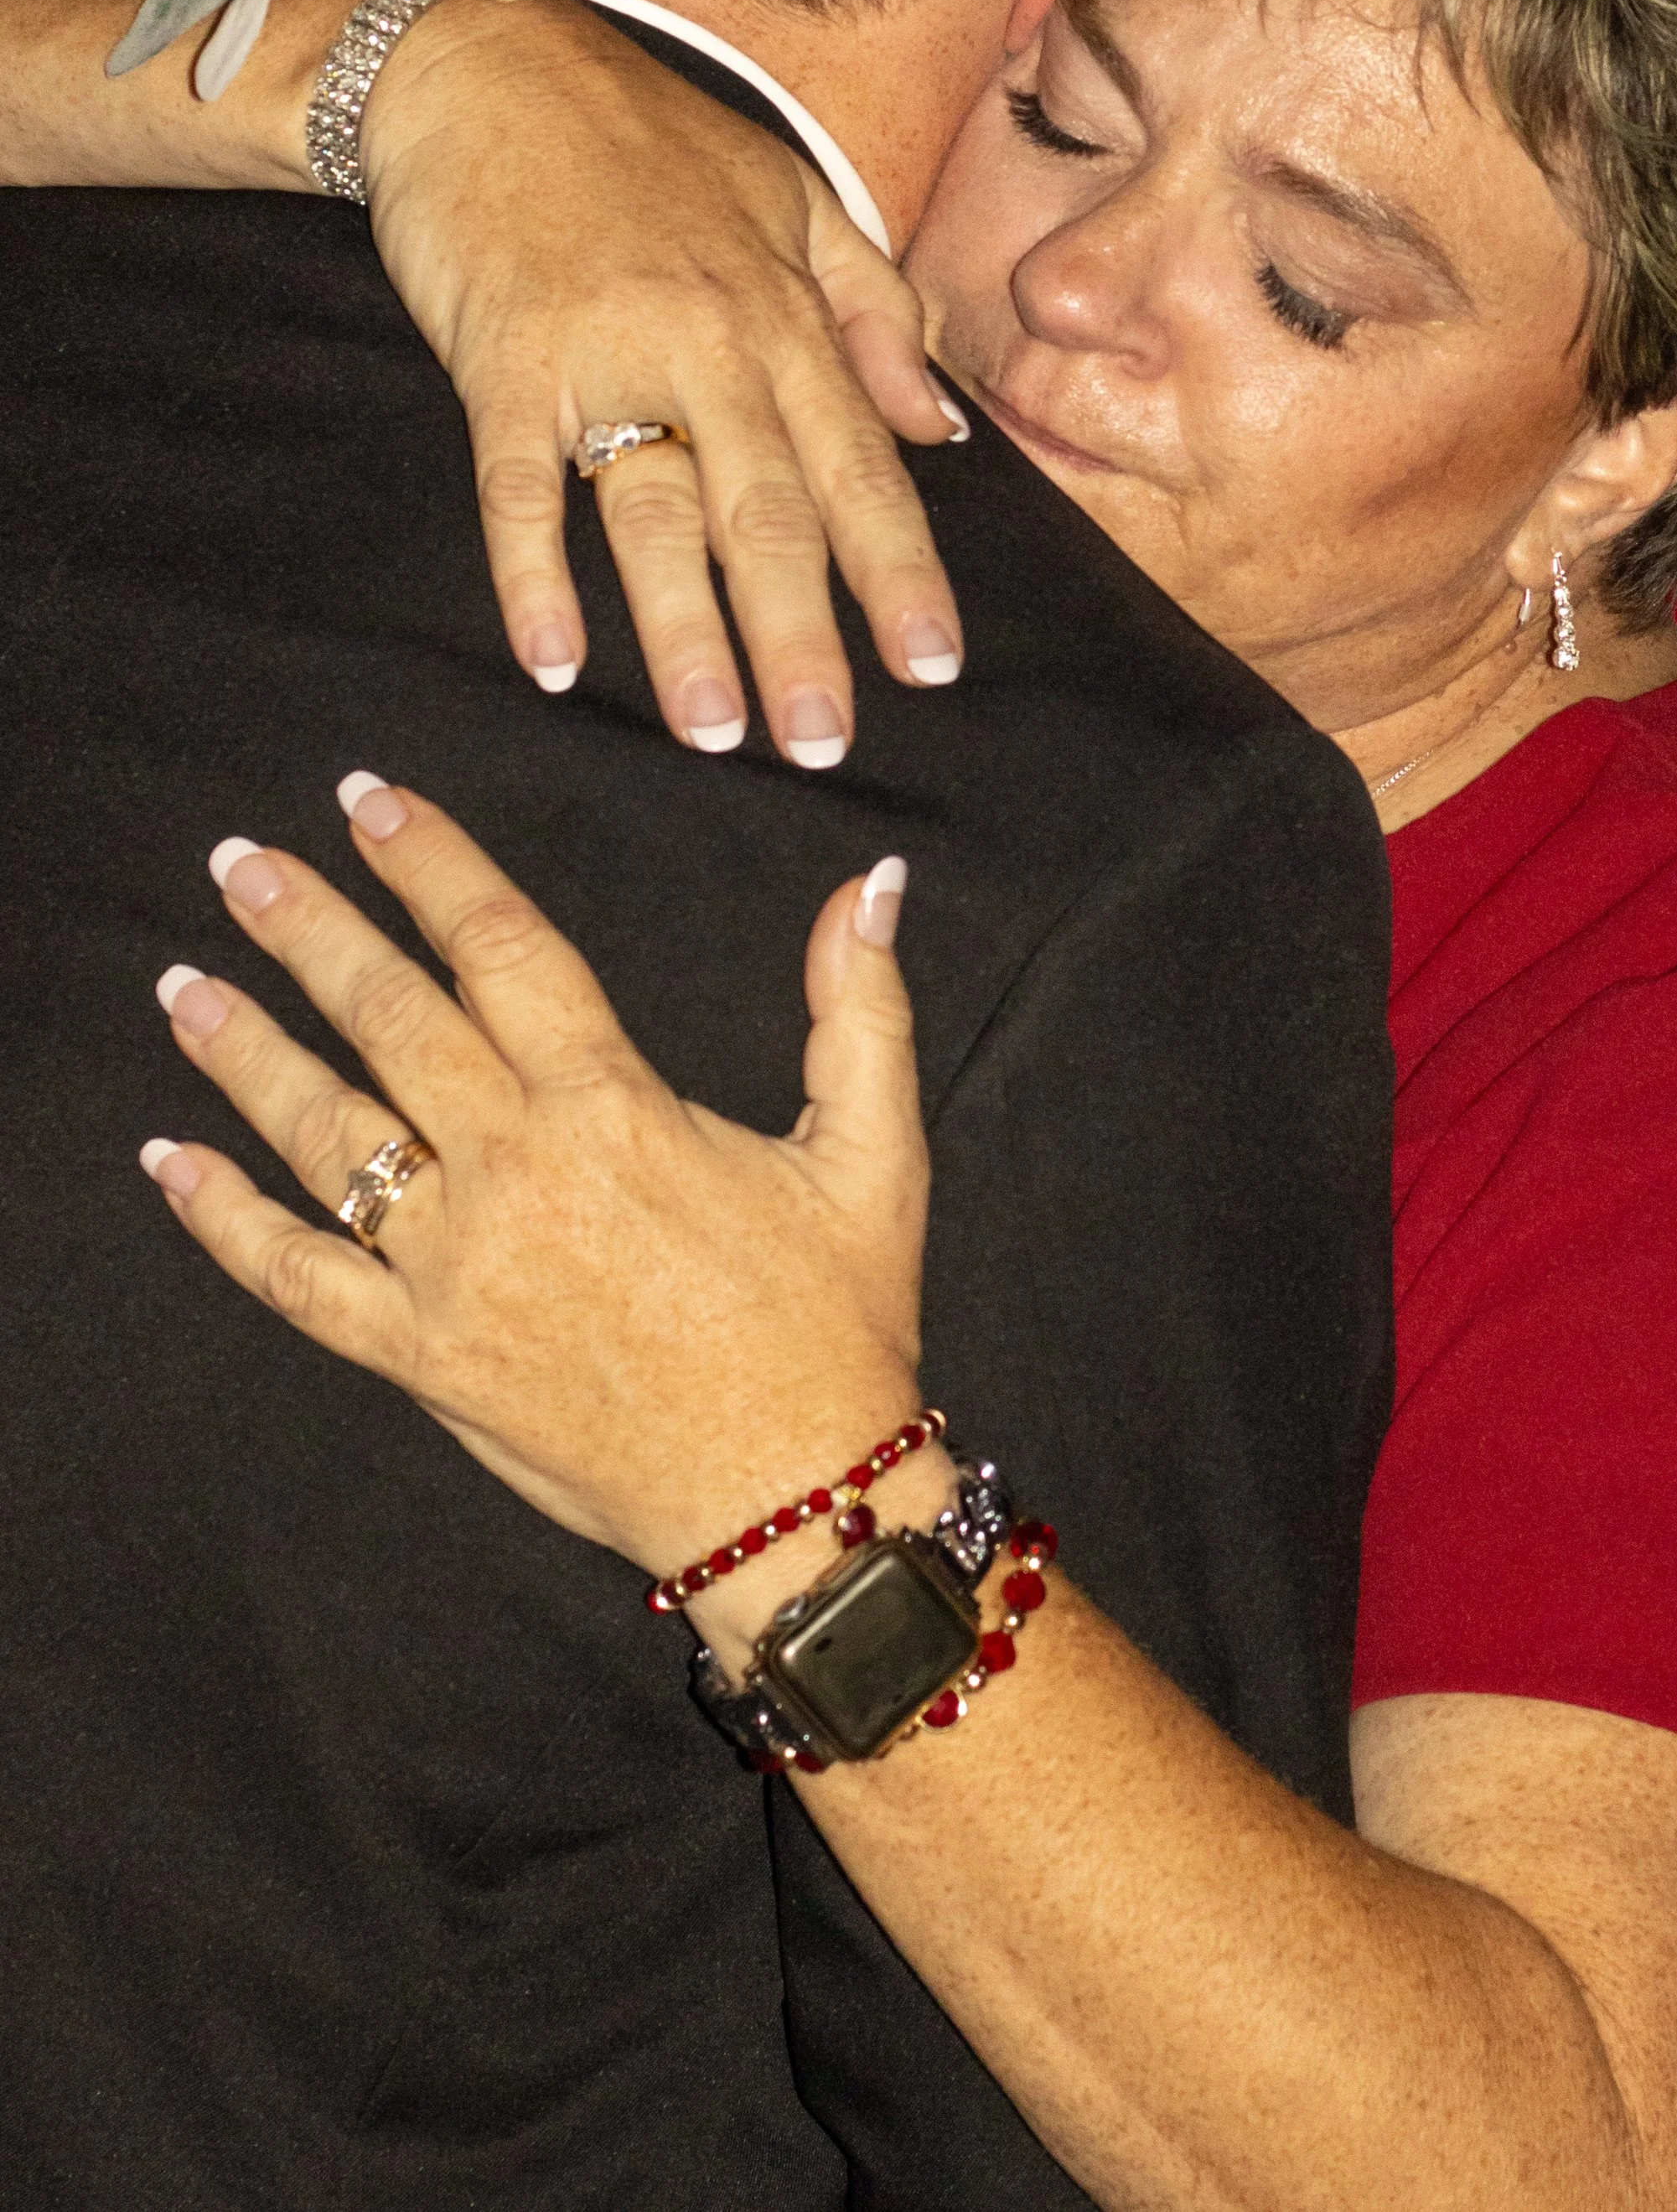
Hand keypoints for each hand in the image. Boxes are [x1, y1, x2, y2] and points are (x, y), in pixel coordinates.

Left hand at [140, 779, 932, 1587]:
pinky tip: (173, 1163)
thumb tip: (871, 884)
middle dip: (311, 930)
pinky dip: (226, 1222)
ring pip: (325, 1134)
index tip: (369, 803)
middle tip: (244, 865)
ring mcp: (457, 1269)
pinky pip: (299, 1280)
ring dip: (246, 1050)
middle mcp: (519, 1171)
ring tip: (186, 984)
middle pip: (389, 1018)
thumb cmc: (835, 1328)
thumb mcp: (874, 1155)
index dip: (429, 864)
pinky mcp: (423, 1358)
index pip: (500, 946)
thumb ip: (858, 1008)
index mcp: (616, 1106)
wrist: (795, 1502)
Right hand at [360, 0, 968, 760]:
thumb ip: (871, 312)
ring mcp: (603, 349)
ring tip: (715, 733)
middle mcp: (710, 339)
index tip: (932, 665)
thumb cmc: (641, 142)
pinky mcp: (502, 355)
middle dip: (802, 633)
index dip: (899, 570)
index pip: (860, 466)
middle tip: (824, 744)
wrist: (485, 64)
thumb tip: (938, 428)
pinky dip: (532, 570)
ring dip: (684, 628)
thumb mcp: (789, 199)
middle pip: (769, 509)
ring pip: (657, 508)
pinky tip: (552, 655)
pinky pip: (518, 480)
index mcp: (784, 314)